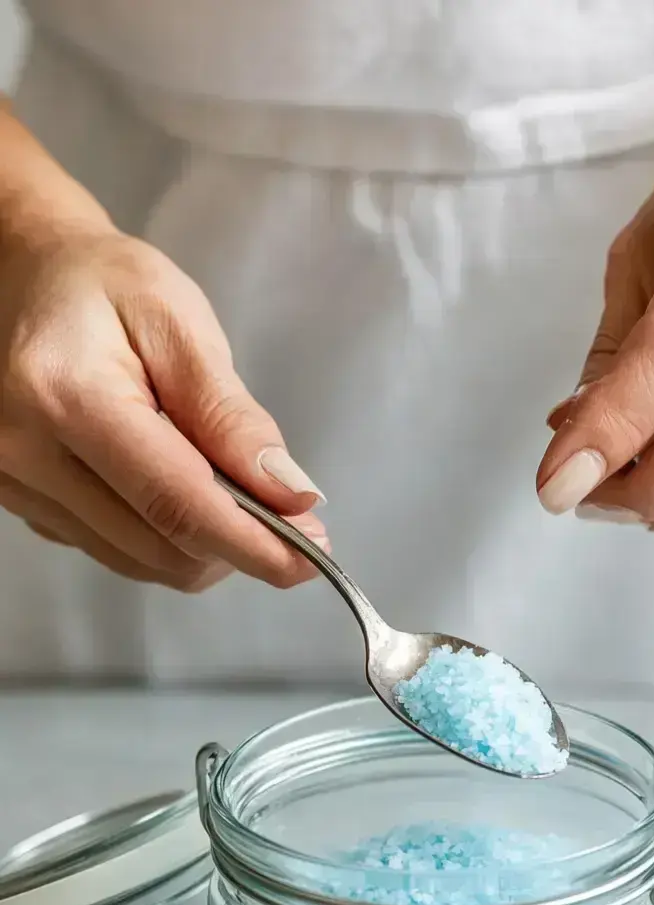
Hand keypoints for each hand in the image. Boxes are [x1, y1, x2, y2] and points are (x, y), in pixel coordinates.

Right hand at [0, 222, 327, 589]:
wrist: (22, 276)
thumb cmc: (100, 284)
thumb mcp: (178, 322)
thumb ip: (230, 413)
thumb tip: (288, 492)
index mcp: (66, 395)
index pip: (174, 501)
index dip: (250, 542)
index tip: (309, 559)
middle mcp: (25, 453)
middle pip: (160, 546)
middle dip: (236, 544)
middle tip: (287, 515)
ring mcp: (14, 485)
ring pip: (140, 562)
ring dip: (202, 545)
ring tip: (227, 488)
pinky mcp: (21, 505)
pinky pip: (113, 551)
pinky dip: (163, 536)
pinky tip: (174, 485)